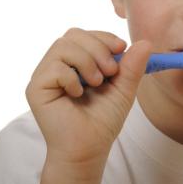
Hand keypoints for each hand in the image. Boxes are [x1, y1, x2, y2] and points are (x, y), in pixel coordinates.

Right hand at [26, 27, 151, 165]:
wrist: (88, 149)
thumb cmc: (102, 121)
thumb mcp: (123, 89)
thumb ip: (132, 66)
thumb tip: (146, 42)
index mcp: (76, 61)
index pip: (85, 35)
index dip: (103, 37)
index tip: (121, 48)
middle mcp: (57, 64)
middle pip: (73, 34)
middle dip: (97, 47)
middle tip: (111, 71)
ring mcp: (45, 75)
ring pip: (62, 46)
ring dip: (86, 61)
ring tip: (96, 83)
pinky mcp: (36, 87)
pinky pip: (54, 67)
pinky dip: (72, 78)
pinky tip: (77, 94)